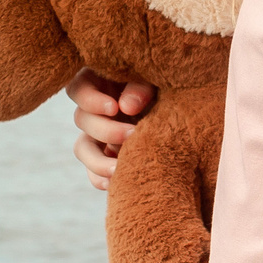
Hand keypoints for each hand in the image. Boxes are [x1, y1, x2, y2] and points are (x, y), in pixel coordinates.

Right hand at [68, 69, 154, 191]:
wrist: (183, 107)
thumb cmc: (165, 82)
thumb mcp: (153, 79)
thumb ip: (139, 88)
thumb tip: (127, 108)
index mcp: (100, 81)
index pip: (78, 88)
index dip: (91, 100)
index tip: (114, 108)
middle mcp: (96, 108)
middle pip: (81, 119)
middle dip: (105, 130)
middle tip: (131, 134)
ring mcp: (99, 133)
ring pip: (83, 148)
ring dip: (98, 160)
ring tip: (119, 168)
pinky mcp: (108, 155)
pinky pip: (93, 170)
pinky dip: (99, 178)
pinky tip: (113, 183)